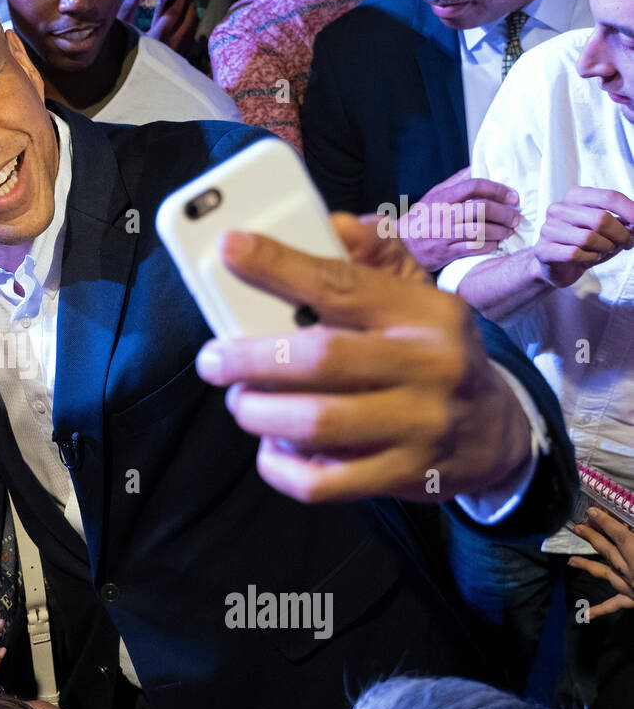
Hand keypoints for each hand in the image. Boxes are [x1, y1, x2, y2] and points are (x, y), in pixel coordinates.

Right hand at [118, 0, 196, 58]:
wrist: (127, 88)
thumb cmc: (118, 58)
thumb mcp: (119, 31)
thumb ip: (128, 8)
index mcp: (156, 37)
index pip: (174, 10)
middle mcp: (170, 47)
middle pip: (188, 19)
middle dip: (189, 0)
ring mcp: (176, 56)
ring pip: (191, 30)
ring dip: (191, 13)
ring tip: (187, 1)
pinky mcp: (178, 65)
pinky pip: (189, 40)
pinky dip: (189, 27)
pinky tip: (185, 21)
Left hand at [195, 215, 531, 502]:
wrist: (494, 433)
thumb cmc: (431, 354)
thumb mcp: (418, 297)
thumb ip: (374, 257)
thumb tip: (331, 226)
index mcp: (427, 313)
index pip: (343, 284)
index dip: (280, 266)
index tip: (231, 249)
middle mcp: (430, 366)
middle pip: (321, 359)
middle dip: (250, 359)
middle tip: (213, 361)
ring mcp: (420, 426)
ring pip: (317, 422)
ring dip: (260, 413)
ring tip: (241, 403)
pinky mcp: (404, 475)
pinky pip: (323, 481)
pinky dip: (281, 467)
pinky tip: (271, 448)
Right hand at [394, 167, 519, 270]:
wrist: (399, 244)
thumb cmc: (420, 218)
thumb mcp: (433, 196)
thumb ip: (455, 182)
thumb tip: (478, 167)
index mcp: (442, 197)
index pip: (474, 186)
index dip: (498, 189)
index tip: (513, 197)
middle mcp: (443, 214)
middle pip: (482, 209)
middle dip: (505, 213)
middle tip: (515, 217)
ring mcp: (443, 234)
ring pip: (480, 230)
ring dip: (500, 231)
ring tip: (508, 231)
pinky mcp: (444, 253)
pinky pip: (473, 248)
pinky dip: (489, 246)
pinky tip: (495, 244)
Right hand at [531, 187, 633, 288]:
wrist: (558, 266)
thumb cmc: (584, 243)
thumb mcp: (608, 228)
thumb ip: (624, 222)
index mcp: (575, 196)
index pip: (609, 197)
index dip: (631, 211)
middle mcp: (559, 209)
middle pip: (601, 218)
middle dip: (620, 234)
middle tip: (625, 243)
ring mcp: (548, 229)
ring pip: (589, 238)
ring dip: (604, 248)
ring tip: (603, 250)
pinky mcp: (543, 250)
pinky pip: (575, 253)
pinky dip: (589, 258)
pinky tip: (588, 258)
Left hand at [569, 508, 633, 618]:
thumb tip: (633, 521)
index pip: (618, 534)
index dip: (605, 521)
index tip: (591, 511)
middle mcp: (629, 568)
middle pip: (607, 549)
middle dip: (592, 537)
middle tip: (578, 528)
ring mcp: (630, 585)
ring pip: (605, 573)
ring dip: (588, 566)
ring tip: (570, 561)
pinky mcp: (633, 599)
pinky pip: (615, 604)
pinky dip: (600, 609)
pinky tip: (585, 615)